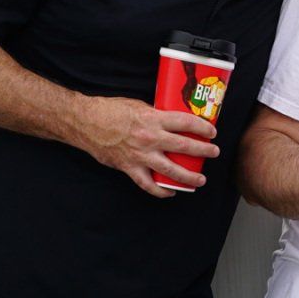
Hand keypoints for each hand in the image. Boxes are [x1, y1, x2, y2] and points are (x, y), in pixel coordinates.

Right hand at [76, 96, 219, 198]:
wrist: (85, 122)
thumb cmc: (109, 110)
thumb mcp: (138, 105)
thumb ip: (155, 115)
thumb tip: (171, 121)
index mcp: (153, 118)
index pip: (186, 122)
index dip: (202, 128)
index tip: (211, 132)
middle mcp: (150, 138)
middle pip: (184, 146)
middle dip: (203, 151)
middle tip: (214, 153)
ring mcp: (140, 155)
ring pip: (171, 170)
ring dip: (189, 176)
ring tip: (200, 179)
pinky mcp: (129, 168)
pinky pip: (148, 184)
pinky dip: (160, 191)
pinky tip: (170, 192)